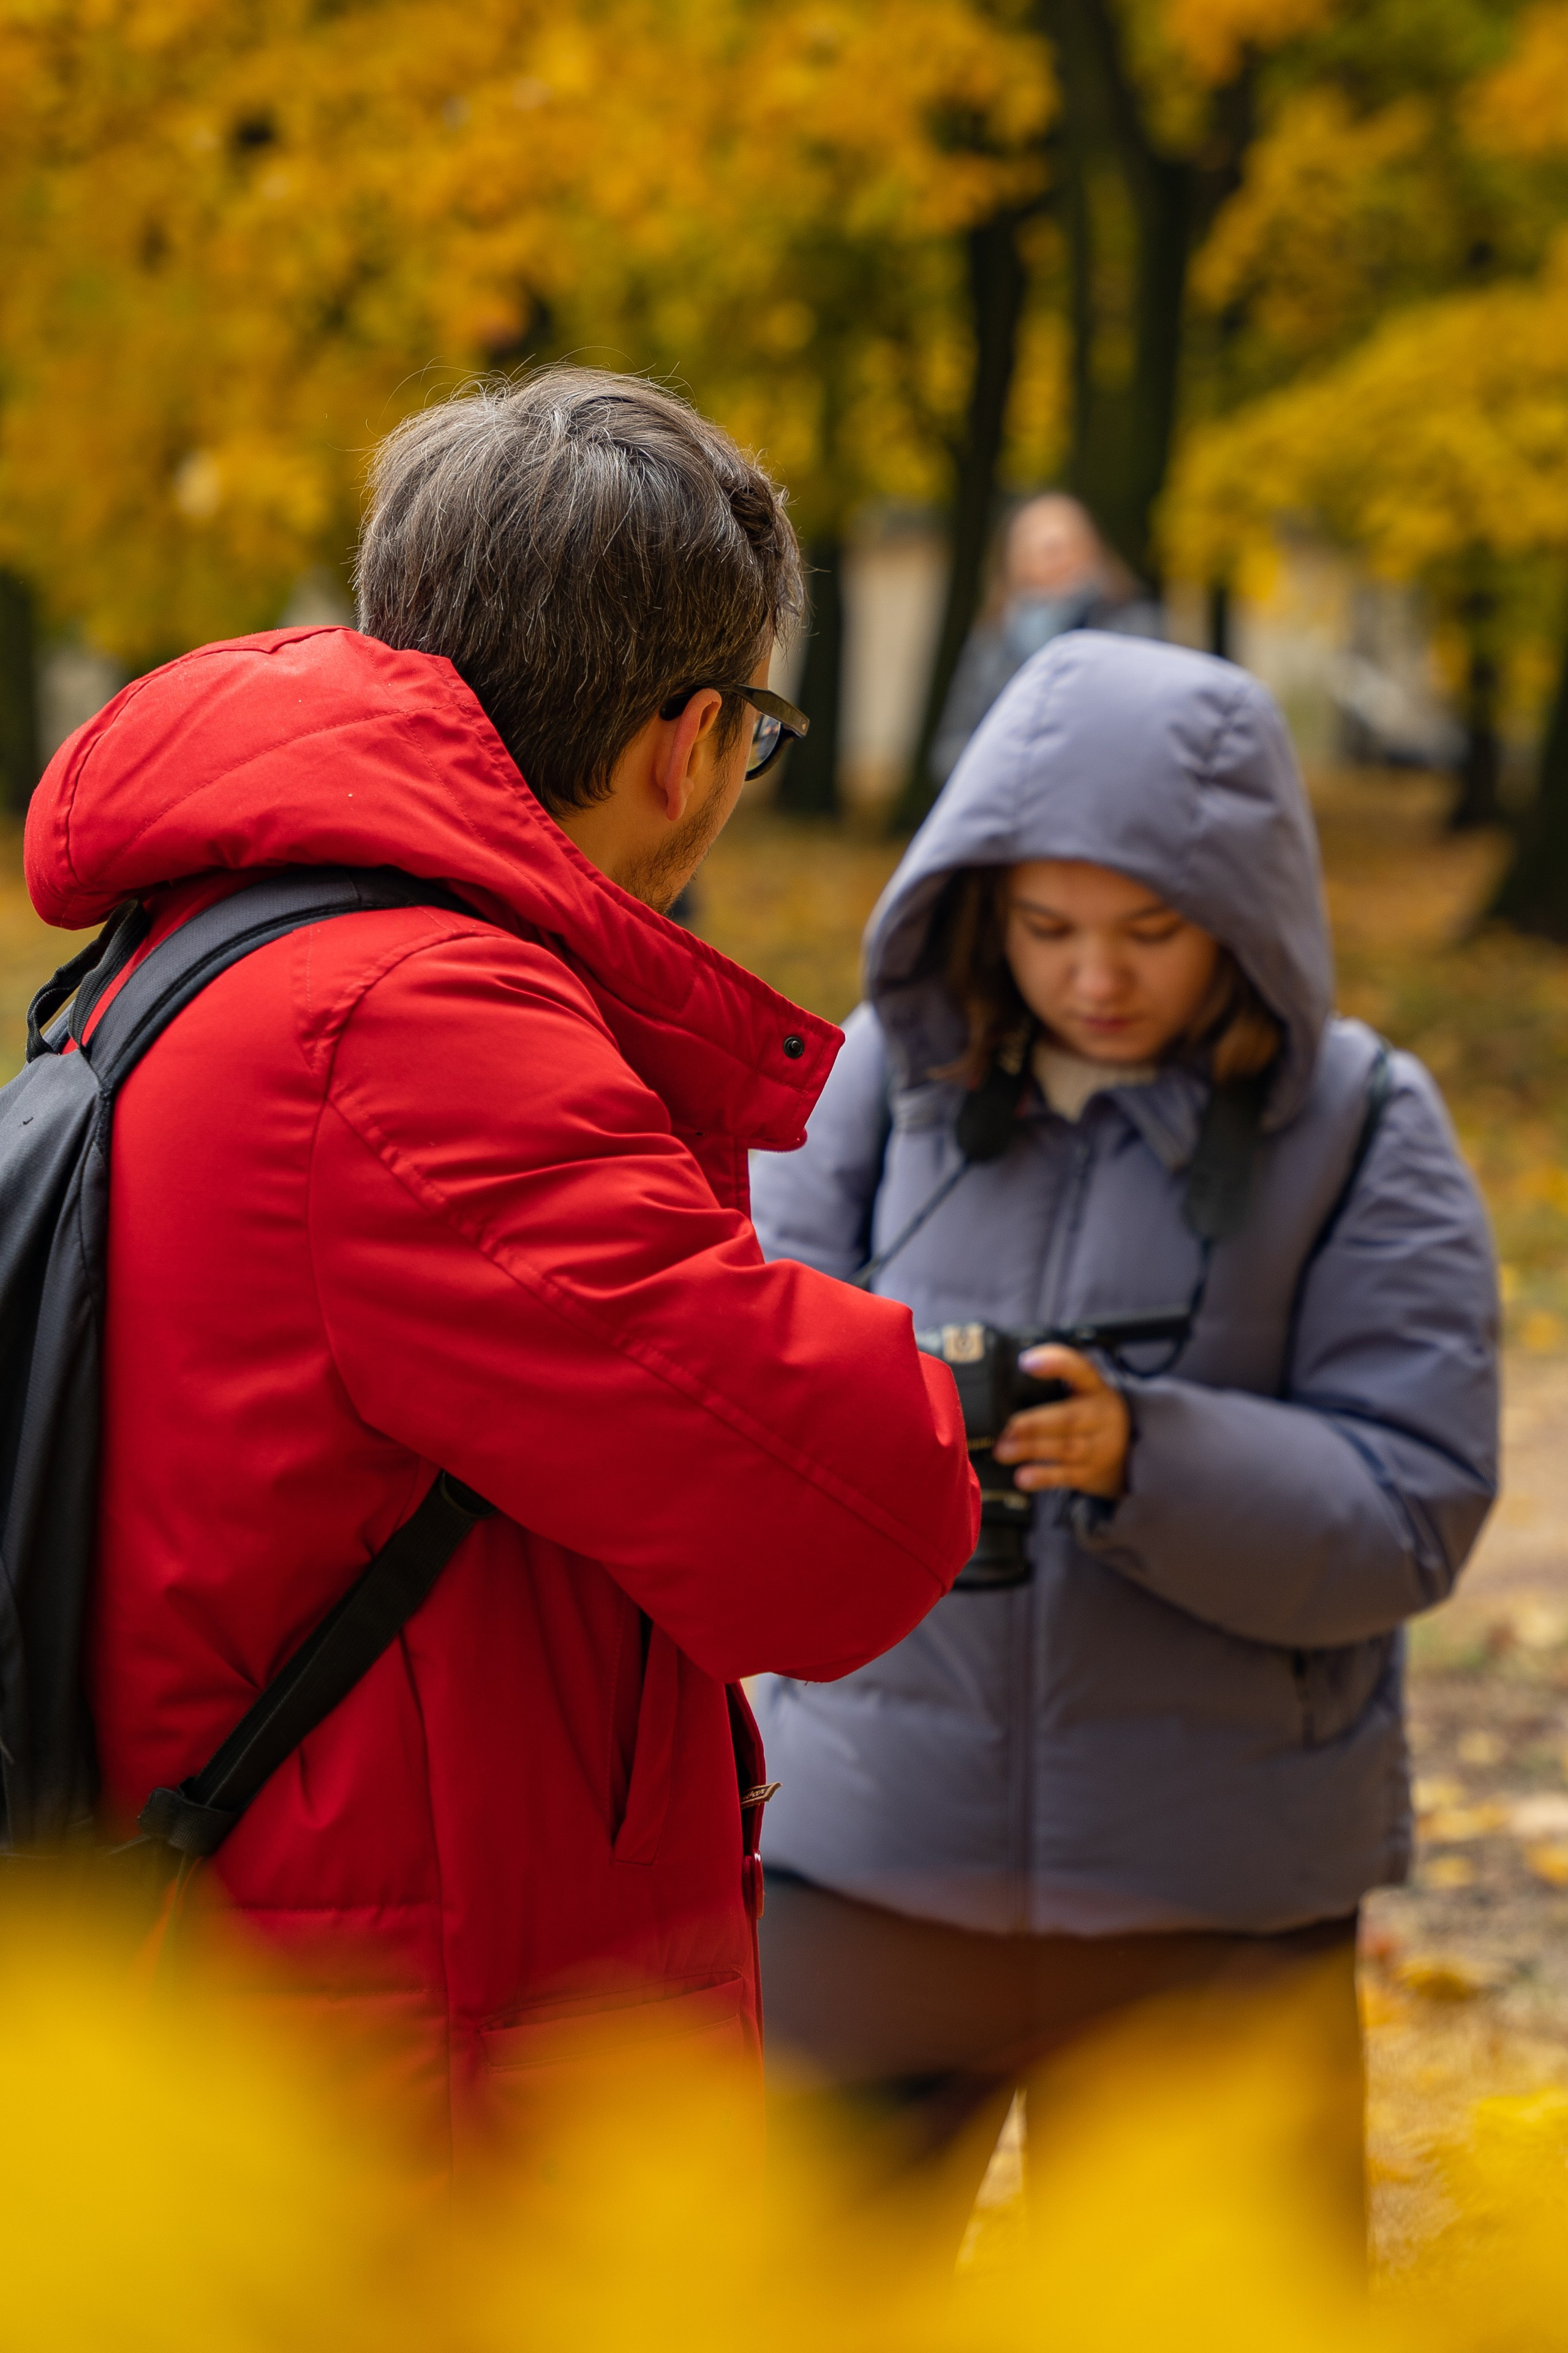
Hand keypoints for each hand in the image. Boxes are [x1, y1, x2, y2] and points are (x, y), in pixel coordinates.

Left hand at [991, 1345, 1129, 1500]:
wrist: (1128, 1453)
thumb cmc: (1090, 1414)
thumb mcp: (1084, 1391)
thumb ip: (1055, 1382)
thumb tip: (1013, 1369)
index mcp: (1095, 1388)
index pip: (1080, 1369)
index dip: (1055, 1363)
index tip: (1027, 1362)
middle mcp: (1101, 1416)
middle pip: (1068, 1418)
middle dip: (1034, 1423)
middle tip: (1008, 1427)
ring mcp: (1099, 1447)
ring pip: (1065, 1448)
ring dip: (1031, 1449)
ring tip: (1003, 1451)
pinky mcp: (1091, 1473)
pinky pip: (1066, 1476)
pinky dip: (1043, 1477)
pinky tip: (1023, 1477)